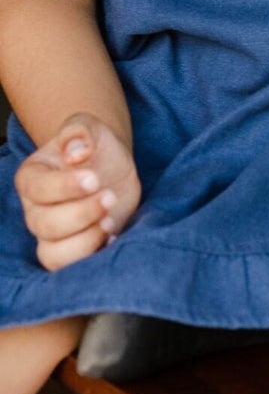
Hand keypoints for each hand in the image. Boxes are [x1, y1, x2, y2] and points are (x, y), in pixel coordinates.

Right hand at [16, 114, 140, 271]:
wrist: (110, 165)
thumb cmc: (94, 145)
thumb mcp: (88, 126)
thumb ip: (79, 131)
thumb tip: (75, 151)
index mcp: (32, 177)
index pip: (35, 189)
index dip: (63, 187)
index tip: (94, 178)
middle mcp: (35, 210)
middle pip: (43, 224)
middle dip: (80, 213)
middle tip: (109, 197)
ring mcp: (51, 235)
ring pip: (51, 253)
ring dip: (84, 240)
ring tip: (109, 221)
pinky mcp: (72, 250)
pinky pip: (69, 267)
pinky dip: (90, 256)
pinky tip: (111, 237)